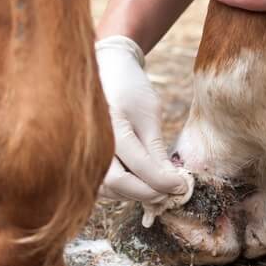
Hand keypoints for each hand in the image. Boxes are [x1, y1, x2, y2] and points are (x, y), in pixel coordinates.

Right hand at [96, 36, 189, 211]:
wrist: (103, 72)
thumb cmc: (130, 89)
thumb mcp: (149, 114)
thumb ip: (156, 150)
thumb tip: (172, 183)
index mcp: (110, 125)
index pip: (140, 166)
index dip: (164, 181)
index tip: (182, 186)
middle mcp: (90, 141)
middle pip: (118, 184)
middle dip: (149, 192)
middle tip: (171, 192)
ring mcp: (82, 151)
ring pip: (109, 189)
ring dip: (136, 193)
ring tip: (158, 186)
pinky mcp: (83, 160)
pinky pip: (102, 185)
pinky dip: (123, 189)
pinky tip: (141, 181)